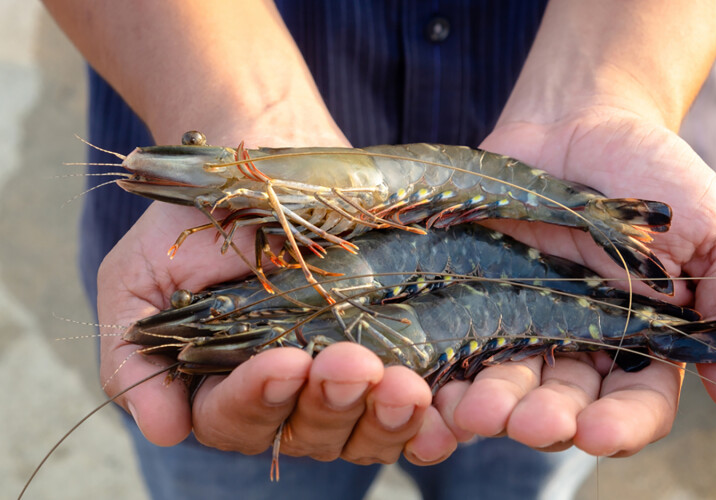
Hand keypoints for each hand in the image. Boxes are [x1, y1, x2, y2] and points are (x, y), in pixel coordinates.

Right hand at [97, 203, 436, 463]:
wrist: (266, 161)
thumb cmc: (195, 221)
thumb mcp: (140, 279)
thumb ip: (133, 354)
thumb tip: (162, 430)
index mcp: (223, 387)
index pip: (235, 418)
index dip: (258, 398)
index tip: (283, 360)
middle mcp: (287, 396)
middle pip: (308, 434)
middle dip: (330, 404)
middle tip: (353, 364)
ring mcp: (343, 381)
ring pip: (363, 431)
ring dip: (384, 416)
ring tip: (403, 384)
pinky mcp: (392, 357)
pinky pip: (411, 411)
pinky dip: (425, 421)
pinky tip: (437, 408)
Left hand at [428, 106, 715, 456]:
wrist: (583, 120)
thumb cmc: (658, 175)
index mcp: (642, 343)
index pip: (636, 405)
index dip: (620, 424)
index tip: (597, 432)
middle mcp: (580, 345)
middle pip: (563, 404)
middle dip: (545, 420)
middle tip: (526, 423)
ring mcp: (523, 321)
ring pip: (507, 380)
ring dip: (490, 404)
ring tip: (472, 411)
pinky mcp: (476, 293)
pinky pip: (457, 338)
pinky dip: (446, 366)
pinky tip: (433, 383)